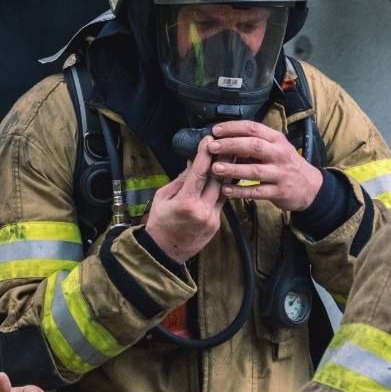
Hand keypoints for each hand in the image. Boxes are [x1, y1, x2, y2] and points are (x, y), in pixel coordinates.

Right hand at [146, 136, 226, 261]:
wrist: (164, 252)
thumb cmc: (159, 222)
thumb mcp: (162, 197)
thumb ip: (180, 180)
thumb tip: (192, 163)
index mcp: (185, 202)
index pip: (198, 173)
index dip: (205, 154)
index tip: (209, 139)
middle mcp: (202, 210)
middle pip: (217, 179)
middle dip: (222, 159)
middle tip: (227, 143)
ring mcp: (212, 218)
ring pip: (224, 190)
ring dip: (227, 172)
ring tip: (231, 156)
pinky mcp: (217, 224)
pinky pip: (221, 202)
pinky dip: (222, 188)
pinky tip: (225, 177)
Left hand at [208, 121, 323, 211]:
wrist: (310, 187)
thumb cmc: (286, 164)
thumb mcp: (276, 148)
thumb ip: (254, 143)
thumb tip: (225, 139)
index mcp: (276, 140)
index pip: (253, 128)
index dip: (233, 128)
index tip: (215, 131)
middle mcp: (279, 154)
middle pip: (253, 146)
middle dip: (230, 145)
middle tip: (212, 147)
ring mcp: (280, 173)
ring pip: (254, 170)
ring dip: (233, 169)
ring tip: (215, 168)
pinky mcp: (279, 192)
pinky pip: (257, 191)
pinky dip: (240, 191)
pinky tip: (226, 190)